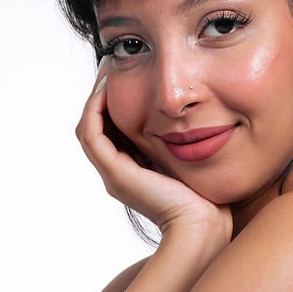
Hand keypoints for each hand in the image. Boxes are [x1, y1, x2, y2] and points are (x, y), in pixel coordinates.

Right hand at [75, 65, 232, 244]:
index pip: (111, 132)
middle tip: (110, 66)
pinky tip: (109, 88)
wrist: (201, 225)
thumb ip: (180, 143)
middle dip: (101, 96)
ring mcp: (113, 175)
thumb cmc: (204, 199)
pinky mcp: (116, 173)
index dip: (112, 103)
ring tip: (107, 71)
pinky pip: (92, 134)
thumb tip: (190, 116)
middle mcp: (117, 174)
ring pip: (88, 129)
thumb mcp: (188, 161)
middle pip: (95, 128)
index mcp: (131, 172)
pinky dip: (96, 109)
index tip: (123, 75)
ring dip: (95, 98)